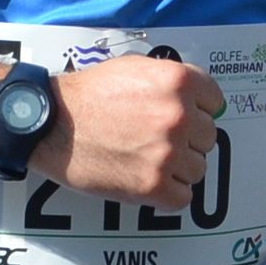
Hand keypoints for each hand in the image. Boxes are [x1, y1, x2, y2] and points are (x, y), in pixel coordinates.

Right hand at [38, 54, 223, 205]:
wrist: (50, 123)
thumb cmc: (86, 95)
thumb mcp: (133, 67)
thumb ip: (171, 81)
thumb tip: (200, 102)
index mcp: (177, 82)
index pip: (215, 101)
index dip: (196, 110)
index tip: (181, 117)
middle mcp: (178, 116)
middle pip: (208, 136)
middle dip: (186, 139)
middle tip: (154, 138)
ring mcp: (168, 153)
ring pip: (198, 168)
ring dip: (177, 167)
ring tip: (146, 158)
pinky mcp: (153, 186)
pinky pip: (183, 197)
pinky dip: (167, 193)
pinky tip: (146, 179)